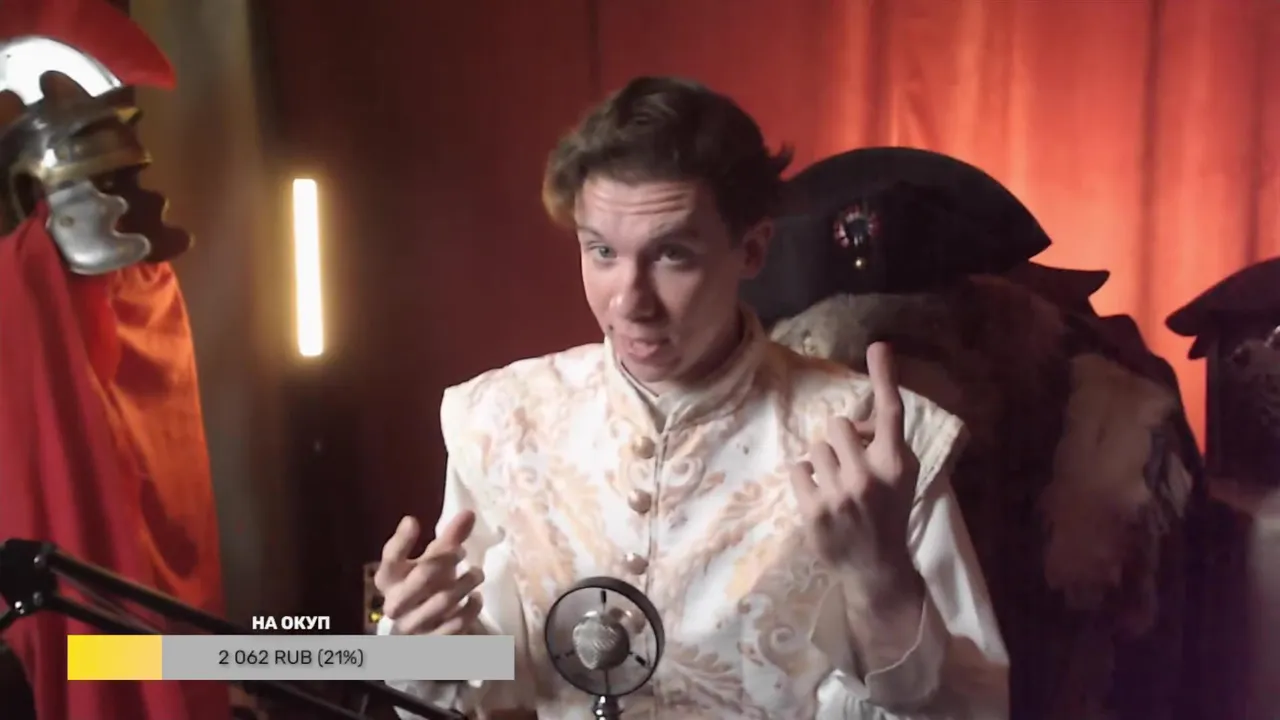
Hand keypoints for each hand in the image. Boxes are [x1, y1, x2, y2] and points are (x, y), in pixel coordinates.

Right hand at [375, 511, 484, 634]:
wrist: (426, 628)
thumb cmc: (428, 586)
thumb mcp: (434, 562)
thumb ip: (449, 539)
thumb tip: (469, 513)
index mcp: (388, 579)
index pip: (390, 559)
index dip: (401, 541)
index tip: (413, 521)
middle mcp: (395, 603)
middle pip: (420, 577)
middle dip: (444, 560)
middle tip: (462, 551)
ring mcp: (412, 625)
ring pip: (442, 600)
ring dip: (465, 583)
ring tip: (477, 573)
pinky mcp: (430, 642)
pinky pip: (455, 624)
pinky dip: (470, 609)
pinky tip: (476, 598)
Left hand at [789, 342, 920, 591]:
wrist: (876, 566)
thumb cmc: (888, 512)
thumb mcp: (900, 475)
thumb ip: (883, 443)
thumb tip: (853, 418)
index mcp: (896, 462)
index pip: (891, 412)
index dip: (885, 376)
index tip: (879, 345)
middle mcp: (870, 474)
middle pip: (836, 424)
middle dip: (839, 440)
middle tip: (848, 465)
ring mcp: (840, 493)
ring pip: (815, 447)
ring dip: (822, 461)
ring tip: (836, 486)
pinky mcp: (814, 510)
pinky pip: (798, 468)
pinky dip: (805, 479)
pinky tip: (819, 496)